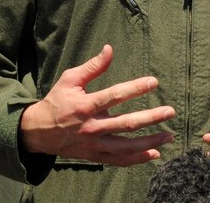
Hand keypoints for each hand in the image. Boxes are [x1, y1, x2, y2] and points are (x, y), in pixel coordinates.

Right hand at [19, 44, 174, 165]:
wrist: (39, 131)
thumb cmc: (57, 101)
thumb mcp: (70, 79)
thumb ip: (92, 66)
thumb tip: (110, 49)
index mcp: (85, 105)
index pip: (114, 95)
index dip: (135, 88)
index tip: (153, 81)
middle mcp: (92, 126)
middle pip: (126, 123)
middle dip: (151, 117)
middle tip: (170, 111)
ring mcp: (94, 143)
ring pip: (127, 146)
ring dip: (150, 141)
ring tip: (169, 134)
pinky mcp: (95, 156)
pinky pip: (119, 161)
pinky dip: (138, 159)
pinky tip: (154, 154)